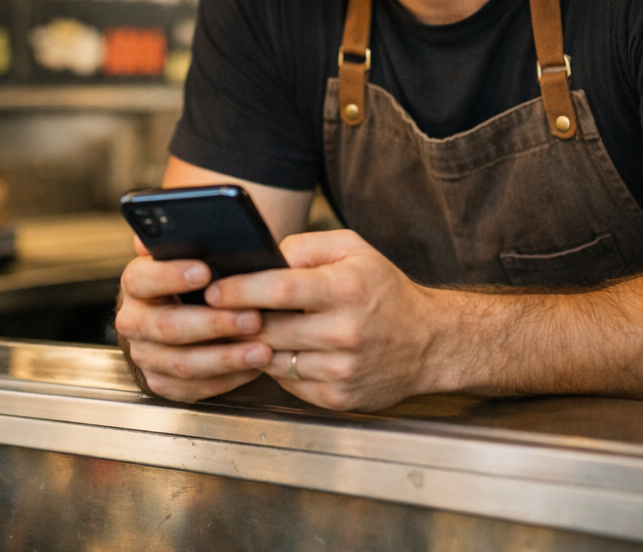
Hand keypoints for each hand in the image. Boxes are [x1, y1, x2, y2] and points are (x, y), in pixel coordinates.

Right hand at [115, 240, 274, 400]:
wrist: (181, 311)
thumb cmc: (195, 279)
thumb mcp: (189, 254)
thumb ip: (186, 240)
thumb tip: (181, 220)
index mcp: (137, 282)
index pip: (143, 278)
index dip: (172, 275)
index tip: (206, 270)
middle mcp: (134, 320)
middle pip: (167, 326)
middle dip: (214, 323)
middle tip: (252, 317)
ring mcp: (145, 355)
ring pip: (183, 363)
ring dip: (227, 357)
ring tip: (263, 349)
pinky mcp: (161, 382)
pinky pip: (193, 388)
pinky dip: (226, 379)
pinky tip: (254, 367)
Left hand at [206, 230, 440, 411]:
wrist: (429, 342)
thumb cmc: (385, 290)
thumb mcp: (354, 249)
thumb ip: (306, 246)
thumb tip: (263, 256)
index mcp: (346, 289)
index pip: (279, 289)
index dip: (240, 290)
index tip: (213, 289)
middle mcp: (345, 332)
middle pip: (269, 329)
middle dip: (236, 321)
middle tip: (214, 312)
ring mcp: (341, 370)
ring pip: (273, 359)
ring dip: (253, 346)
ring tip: (244, 331)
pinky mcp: (338, 397)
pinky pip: (288, 383)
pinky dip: (277, 367)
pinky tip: (278, 351)